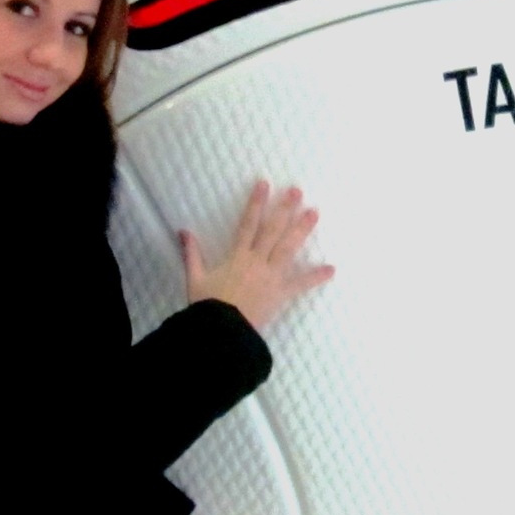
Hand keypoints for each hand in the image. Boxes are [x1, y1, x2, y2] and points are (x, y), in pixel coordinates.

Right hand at [179, 180, 334, 331]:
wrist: (223, 331)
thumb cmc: (208, 305)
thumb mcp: (194, 278)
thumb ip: (191, 253)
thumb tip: (183, 231)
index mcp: (237, 256)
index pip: (248, 223)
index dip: (256, 203)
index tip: (265, 184)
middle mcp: (257, 261)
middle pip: (273, 230)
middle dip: (285, 209)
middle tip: (298, 191)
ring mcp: (271, 276)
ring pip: (288, 248)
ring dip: (302, 230)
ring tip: (315, 213)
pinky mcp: (280, 294)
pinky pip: (300, 284)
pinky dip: (316, 277)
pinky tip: (332, 269)